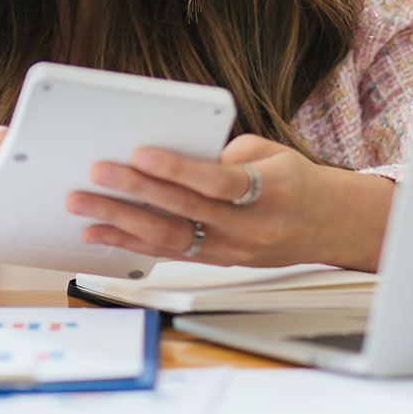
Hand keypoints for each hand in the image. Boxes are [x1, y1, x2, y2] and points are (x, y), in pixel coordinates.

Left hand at [64, 134, 392, 272]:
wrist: (328, 224)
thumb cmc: (294, 179)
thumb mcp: (269, 153)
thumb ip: (222, 154)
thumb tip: (170, 152)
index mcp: (268, 192)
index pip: (216, 181)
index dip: (177, 168)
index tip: (140, 152)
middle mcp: (247, 229)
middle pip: (183, 211)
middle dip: (134, 193)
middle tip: (95, 175)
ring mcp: (231, 250)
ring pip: (169, 239)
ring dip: (121, 222)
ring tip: (84, 206)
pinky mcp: (217, 261)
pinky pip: (170, 253)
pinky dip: (131, 242)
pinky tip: (101, 232)